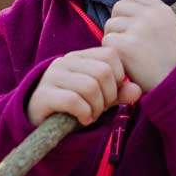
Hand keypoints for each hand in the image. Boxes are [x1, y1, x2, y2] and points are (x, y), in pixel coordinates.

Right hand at [26, 45, 142, 127]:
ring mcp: (53, 76)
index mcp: (81, 56)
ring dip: (97, 107)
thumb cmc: (73, 106)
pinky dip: (84, 114)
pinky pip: (74, 101)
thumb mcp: (100, 98)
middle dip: (109, 96)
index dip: (118, 77)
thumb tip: (137, 91)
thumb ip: (119, 93)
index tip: (111, 94)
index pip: (110, 55)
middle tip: (101, 108)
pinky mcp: (44, 95)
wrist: (38, 120)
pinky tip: (82, 119)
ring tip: (91, 115)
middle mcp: (66, 61)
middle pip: (103, 72)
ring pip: (90, 86)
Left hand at [101, 0, 175, 93]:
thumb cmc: (172, 61)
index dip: (128, 8)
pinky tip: (124, 62)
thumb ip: (152, 17)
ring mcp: (137, 29)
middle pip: (118, 7)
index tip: (130, 23)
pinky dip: (112, 53)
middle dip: (118, 23)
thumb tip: (126, 11)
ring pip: (110, 24)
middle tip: (126, 41)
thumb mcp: (170, 28)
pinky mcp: (126, 45)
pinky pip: (107, 41)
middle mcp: (150, 15)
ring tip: (128, 54)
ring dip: (114, 38)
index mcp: (162, 9)